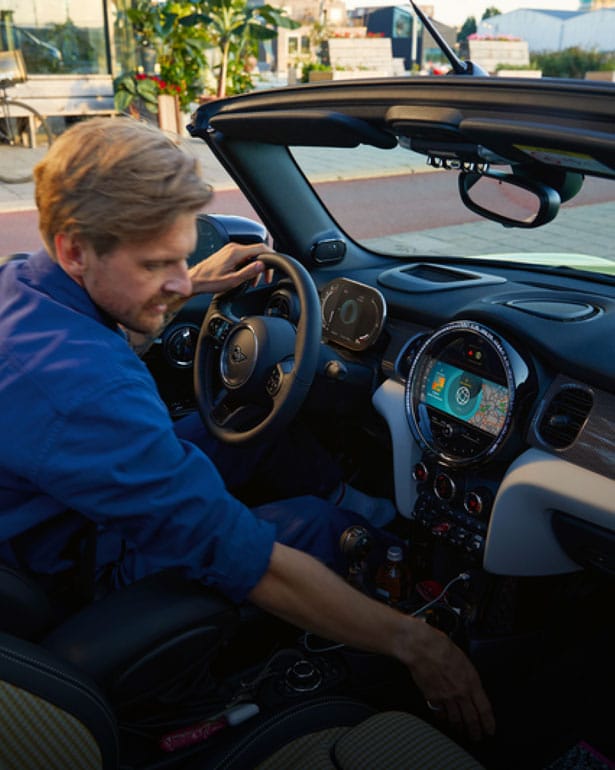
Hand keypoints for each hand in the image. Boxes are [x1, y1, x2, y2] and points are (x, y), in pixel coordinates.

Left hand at [188, 242, 273, 295]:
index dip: (271, 256)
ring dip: (255, 267)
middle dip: (263, 265)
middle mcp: (233, 247)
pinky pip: (243, 256)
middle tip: (264, 279)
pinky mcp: (227, 253)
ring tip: (253, 281)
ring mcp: (230, 249)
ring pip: (250, 255)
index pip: (261, 247)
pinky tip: (245, 276)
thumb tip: (262, 265)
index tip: (274, 266)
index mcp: (236, 252)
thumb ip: (249, 272)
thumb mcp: (232, 280)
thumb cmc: (209, 281)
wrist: (195, 280)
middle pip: (257, 251)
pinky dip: (248, 265)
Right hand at [395, 617, 495, 741]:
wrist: (422, 647)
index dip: (489, 722)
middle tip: (476, 737)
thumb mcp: (464, 660)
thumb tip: (471, 685)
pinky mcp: (432, 698)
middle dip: (475, 731)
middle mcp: (460, 692)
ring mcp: (446, 697)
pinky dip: (442, 717)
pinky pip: (439, 713)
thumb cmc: (441, 647)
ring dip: (459, 727)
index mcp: (471, 681)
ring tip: (460, 729)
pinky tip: (443, 717)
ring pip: (455, 720)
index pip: (484, 709)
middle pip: (471, 719)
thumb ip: (469, 676)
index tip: (489, 729)